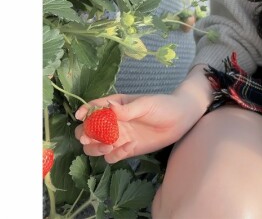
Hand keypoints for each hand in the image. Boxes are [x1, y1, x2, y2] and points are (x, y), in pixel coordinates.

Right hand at [73, 92, 204, 163]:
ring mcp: (118, 137)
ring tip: (108, 146)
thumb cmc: (163, 106)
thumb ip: (127, 109)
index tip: (80, 116)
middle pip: (88, 131)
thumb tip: (109, 108)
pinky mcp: (126, 150)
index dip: (84, 112)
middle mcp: (112, 122)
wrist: (180, 120)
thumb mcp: (145, 104)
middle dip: (85, 135)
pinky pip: (112, 157)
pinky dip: (115, 155)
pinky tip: (129, 147)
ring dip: (96, 148)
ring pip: (96, 147)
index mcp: (114, 106)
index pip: (93, 108)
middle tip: (89, 139)